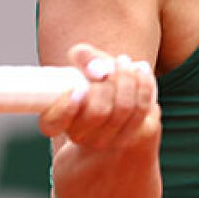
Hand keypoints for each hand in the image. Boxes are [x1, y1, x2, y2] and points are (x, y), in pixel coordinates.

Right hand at [38, 43, 159, 152]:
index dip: (65, 110)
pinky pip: (142, 110)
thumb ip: (85, 57)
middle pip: (98, 111)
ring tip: (126, 61)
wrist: (116, 96)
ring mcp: (106, 140)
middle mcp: (80, 135)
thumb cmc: (92, 76)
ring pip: (123, 109)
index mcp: (59, 119)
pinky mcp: (133, 136)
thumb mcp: (83, 61)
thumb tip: (100, 70)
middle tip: (118, 59)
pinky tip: (142, 70)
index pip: (54, 123)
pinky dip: (144, 85)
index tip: (79, 90)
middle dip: (112, 80)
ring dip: (129, 78)